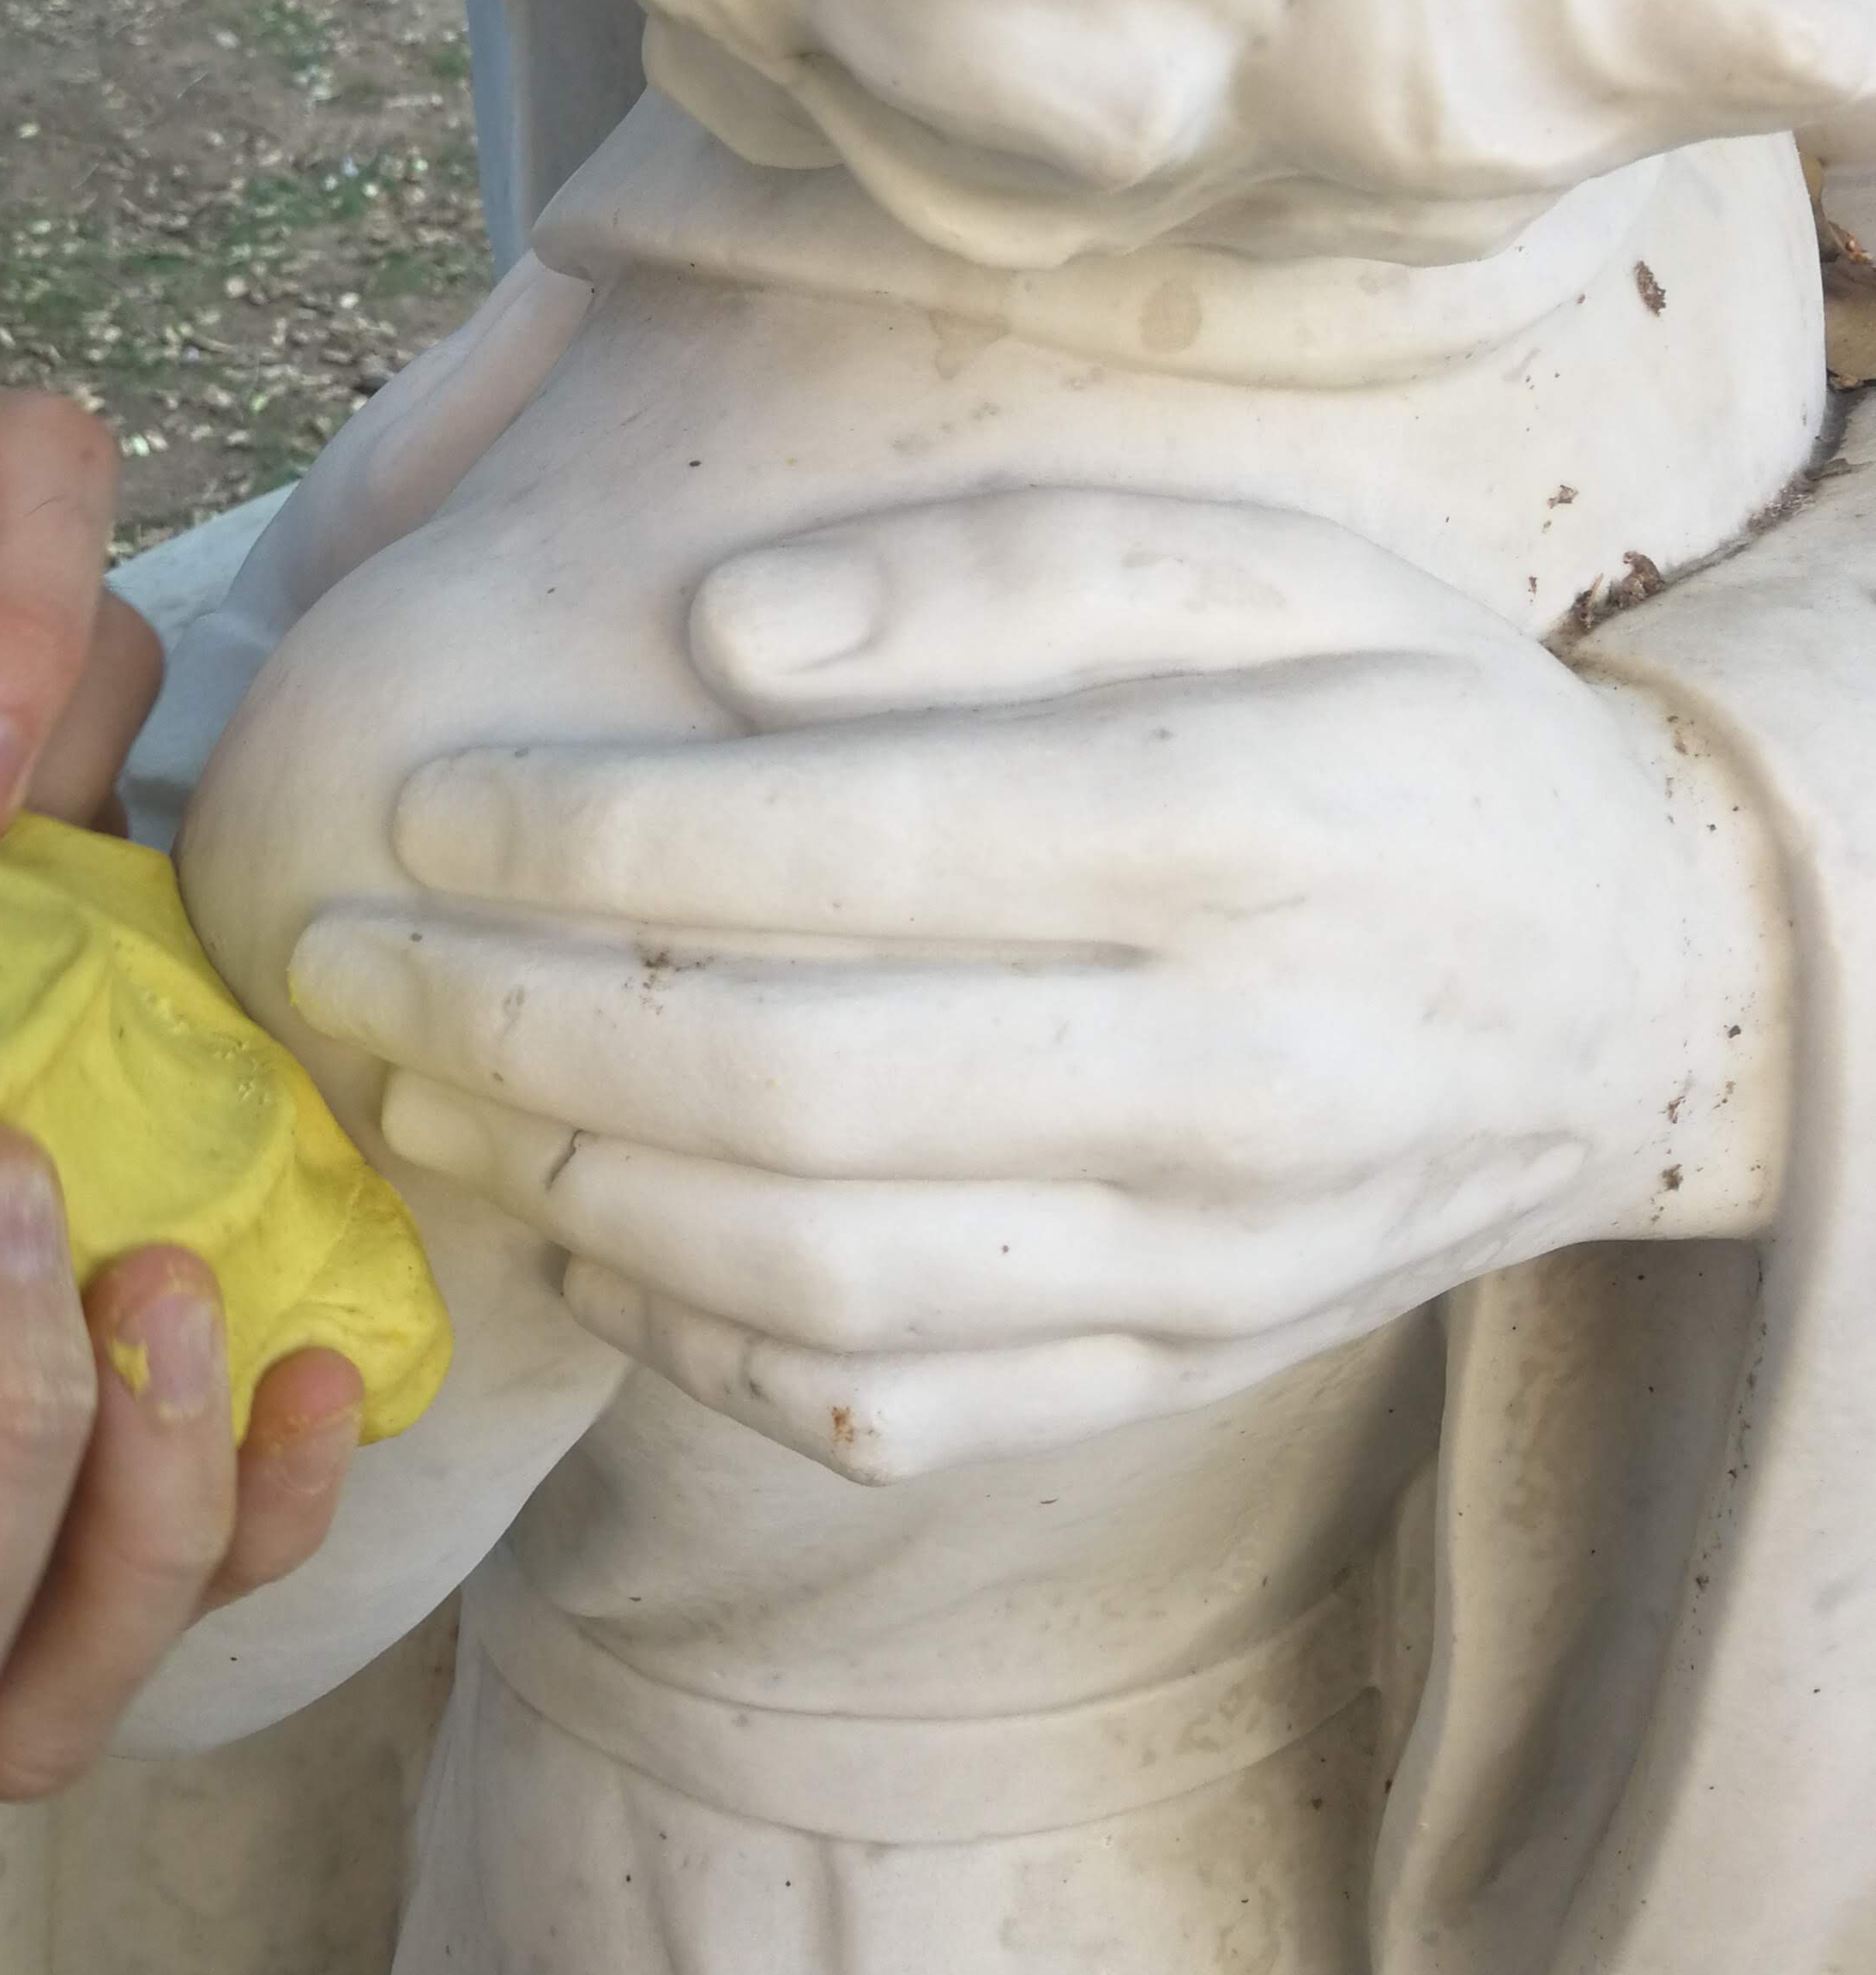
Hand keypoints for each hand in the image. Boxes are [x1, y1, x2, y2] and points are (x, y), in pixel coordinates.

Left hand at [291, 490, 1785, 1481]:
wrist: (1635, 985)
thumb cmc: (1410, 721)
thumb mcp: (1265, 565)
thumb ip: (1004, 572)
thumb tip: (727, 633)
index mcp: (1261, 831)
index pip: (867, 845)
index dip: (606, 831)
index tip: (425, 803)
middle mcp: (1243, 1072)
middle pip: (802, 1088)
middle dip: (520, 1027)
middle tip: (340, 962)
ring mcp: (1213, 1258)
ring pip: (824, 1277)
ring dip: (570, 1192)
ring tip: (410, 1096)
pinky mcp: (1185, 1367)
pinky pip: (904, 1409)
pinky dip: (704, 1349)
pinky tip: (580, 1244)